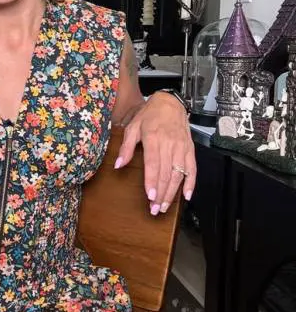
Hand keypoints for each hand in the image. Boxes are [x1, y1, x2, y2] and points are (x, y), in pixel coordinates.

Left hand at [115, 92, 194, 214]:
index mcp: (153, 138)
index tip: (150, 196)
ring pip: (179, 174)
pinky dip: (191, 183)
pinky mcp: (190, 149)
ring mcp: (182, 147)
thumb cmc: (149, 115)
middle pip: (166, 173)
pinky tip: (187, 196)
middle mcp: (169, 144)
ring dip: (173, 192)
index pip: (154, 163)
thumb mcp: (133, 127)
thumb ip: (126, 147)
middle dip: (161, 193)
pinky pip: (192, 168)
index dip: (152, 181)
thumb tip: (118, 165)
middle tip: (155, 209)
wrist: (170, 102)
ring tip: (165, 206)